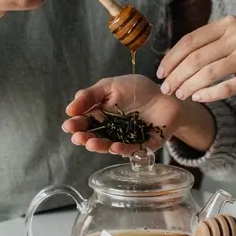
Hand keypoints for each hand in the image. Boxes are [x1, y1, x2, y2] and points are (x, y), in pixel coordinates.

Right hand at [63, 76, 183, 155]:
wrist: (167, 94)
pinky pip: (131, 150)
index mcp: (102, 116)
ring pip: (109, 146)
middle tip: (77, 137)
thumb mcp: (111, 85)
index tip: (68, 125)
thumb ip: (91, 95)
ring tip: (91, 143)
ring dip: (99, 146)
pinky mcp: (143, 146)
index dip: (76, 124)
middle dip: (84, 137)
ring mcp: (126, 139)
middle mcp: (112, 130)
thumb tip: (69, 109)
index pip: (85, 122)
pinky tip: (113, 147)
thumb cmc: (138, 89)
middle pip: (95, 136)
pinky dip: (122, 150)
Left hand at [157, 15, 235, 103]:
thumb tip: (171, 60)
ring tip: (180, 95)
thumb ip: (208, 44)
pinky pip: (226, 87)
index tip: (160, 72)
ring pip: (208, 73)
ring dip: (189, 86)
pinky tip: (198, 98)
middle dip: (176, 75)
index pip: (191, 40)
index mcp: (228, 24)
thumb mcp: (233, 39)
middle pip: (196, 58)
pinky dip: (208, 94)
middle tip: (166, 89)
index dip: (172, 58)